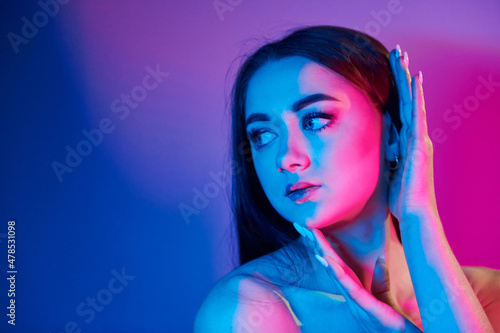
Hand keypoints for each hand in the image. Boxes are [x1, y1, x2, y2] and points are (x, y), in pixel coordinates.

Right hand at [294, 223, 420, 331]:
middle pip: (332, 266)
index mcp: (356, 294)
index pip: (337, 266)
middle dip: (316, 245)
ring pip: (337, 274)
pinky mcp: (368, 309)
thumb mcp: (386, 302)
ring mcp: (358, 304)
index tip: (312, 229)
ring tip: (312, 236)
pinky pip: (351, 289)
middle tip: (301, 225)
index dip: (324, 247)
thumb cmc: (396, 328)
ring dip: (323, 254)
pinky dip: (338, 274)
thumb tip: (380, 260)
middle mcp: (352, 298)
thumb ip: (380, 282)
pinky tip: (328, 260)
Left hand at [387, 45, 438, 227]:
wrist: (413, 212)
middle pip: (407, 100)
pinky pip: (417, 115)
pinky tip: (414, 80)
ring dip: (407, 78)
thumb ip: (387, 150)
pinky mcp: (419, 145)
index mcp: (407, 142)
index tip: (389, 69)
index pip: (400, 109)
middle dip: (401, 75)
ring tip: (402, 57)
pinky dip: (416, 96)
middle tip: (396, 52)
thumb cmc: (401, 195)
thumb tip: (380, 136)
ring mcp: (419, 139)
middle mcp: (416, 136)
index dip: (395, 88)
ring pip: (412, 102)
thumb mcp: (388, 167)